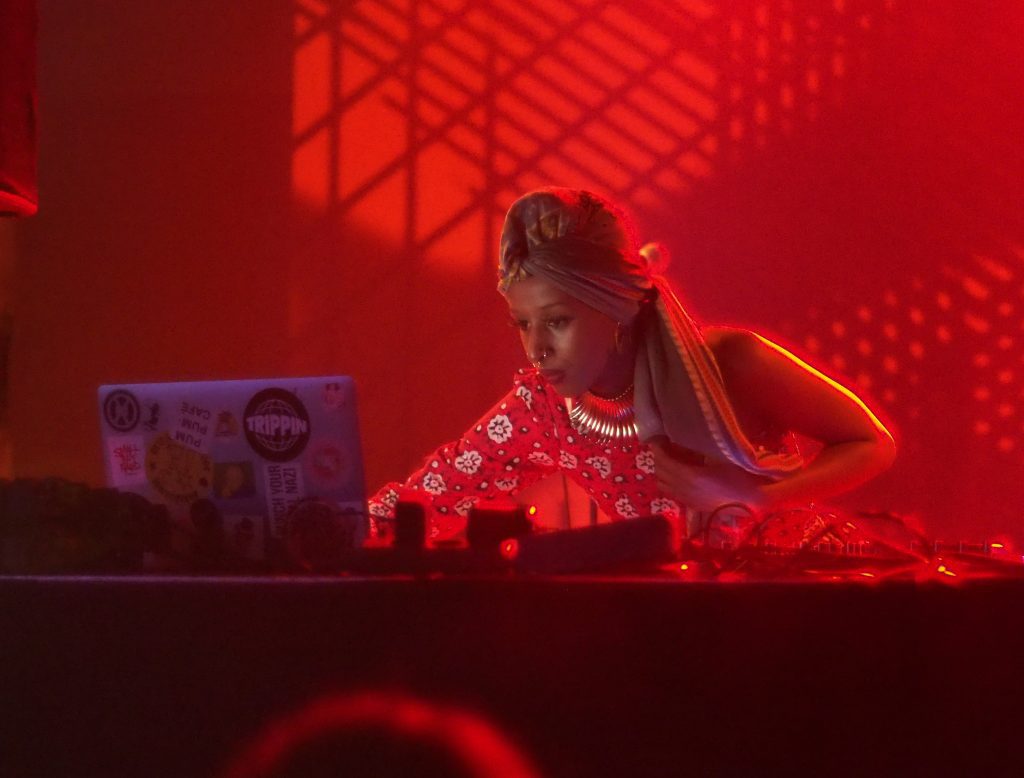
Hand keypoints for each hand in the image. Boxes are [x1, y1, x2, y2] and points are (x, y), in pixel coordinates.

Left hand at [648, 436, 770, 511]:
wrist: (754, 499)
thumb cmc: (740, 474)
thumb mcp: (719, 456)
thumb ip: (699, 449)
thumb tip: (683, 439)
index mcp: (691, 476)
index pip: (664, 461)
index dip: (658, 449)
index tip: (658, 438)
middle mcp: (685, 489)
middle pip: (660, 473)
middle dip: (658, 459)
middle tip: (663, 446)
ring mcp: (688, 500)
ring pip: (663, 485)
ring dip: (662, 472)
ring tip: (670, 460)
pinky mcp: (693, 506)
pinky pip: (672, 493)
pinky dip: (670, 482)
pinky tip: (680, 474)